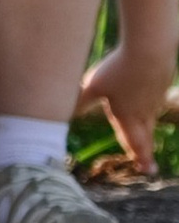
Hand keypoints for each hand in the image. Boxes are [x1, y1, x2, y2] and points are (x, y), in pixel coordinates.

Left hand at [78, 39, 176, 171]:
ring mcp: (156, 98)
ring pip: (151, 117)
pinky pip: (155, 99)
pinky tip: (146, 101)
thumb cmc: (119, 70)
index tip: (145, 171)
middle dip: (145, 152)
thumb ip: (79, 101)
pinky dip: (150, 105)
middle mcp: (145, 111)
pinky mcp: (161, 83)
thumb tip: (61, 113)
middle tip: (148, 167)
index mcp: (128, 116)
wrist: (151, 51)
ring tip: (144, 136)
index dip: (138, 157)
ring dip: (148, 130)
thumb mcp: (93, 86)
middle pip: (146, 136)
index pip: (133, 142)